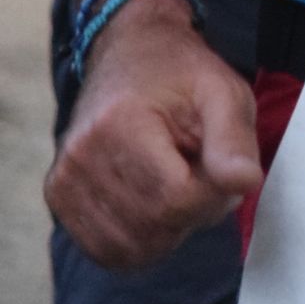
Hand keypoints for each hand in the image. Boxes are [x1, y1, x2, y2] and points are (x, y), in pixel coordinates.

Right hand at [46, 0, 262, 269]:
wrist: (130, 53)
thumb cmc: (182, 76)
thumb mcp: (223, 92)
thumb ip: (234, 139)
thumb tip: (245, 182)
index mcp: (119, 124)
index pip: (176, 201)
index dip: (212, 196)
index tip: (221, 168)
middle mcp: (81, 155)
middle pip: (155, 228)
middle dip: (191, 212)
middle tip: (198, 171)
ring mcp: (64, 179)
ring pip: (132, 248)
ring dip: (166, 229)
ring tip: (173, 181)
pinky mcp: (59, 196)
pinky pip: (107, 250)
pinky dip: (138, 239)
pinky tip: (151, 201)